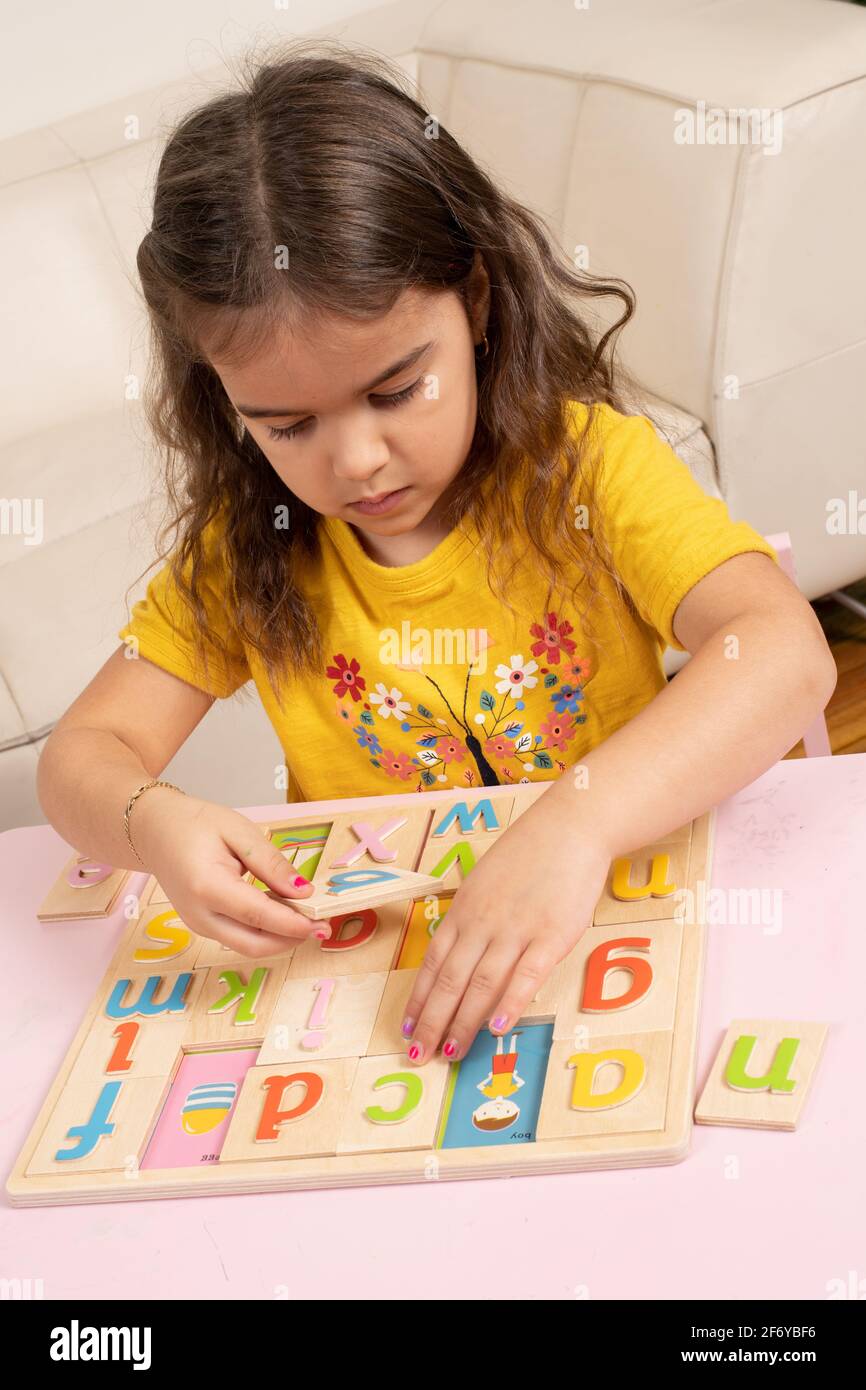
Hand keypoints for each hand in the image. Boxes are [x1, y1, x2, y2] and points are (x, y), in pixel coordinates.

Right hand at [131, 787, 323, 955]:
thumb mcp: (238, 830)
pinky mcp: (201, 926)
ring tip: (307, 917)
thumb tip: (303, 891)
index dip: (293, 924)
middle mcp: (199, 914)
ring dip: (280, 938)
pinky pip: (238, 937)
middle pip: (254, 944)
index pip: (258, 915)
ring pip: (247, 946)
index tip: (322, 923)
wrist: (153, 830)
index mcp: (207, 886)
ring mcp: (197, 924)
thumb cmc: (194, 824)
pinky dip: (264, 931)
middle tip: (322, 926)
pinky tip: (281, 912)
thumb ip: (271, 863)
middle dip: (291, 940)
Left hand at [401, 791, 611, 1063]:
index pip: (434, 963)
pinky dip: (509, 1003)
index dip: (419, 999)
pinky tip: (497, 1028)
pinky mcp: (551, 937)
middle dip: (433, 1021)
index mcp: (464, 910)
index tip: (408, 1028)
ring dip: (463, 1022)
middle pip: (451, 980)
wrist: (569, 829)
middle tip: (421, 1054)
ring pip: (481, 984)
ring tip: (452, 1052)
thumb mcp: (484, 881)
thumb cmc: (528, 855)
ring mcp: (516, 931)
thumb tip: (454, 952)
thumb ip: (470, 916)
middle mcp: (483, 923)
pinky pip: (525, 976)